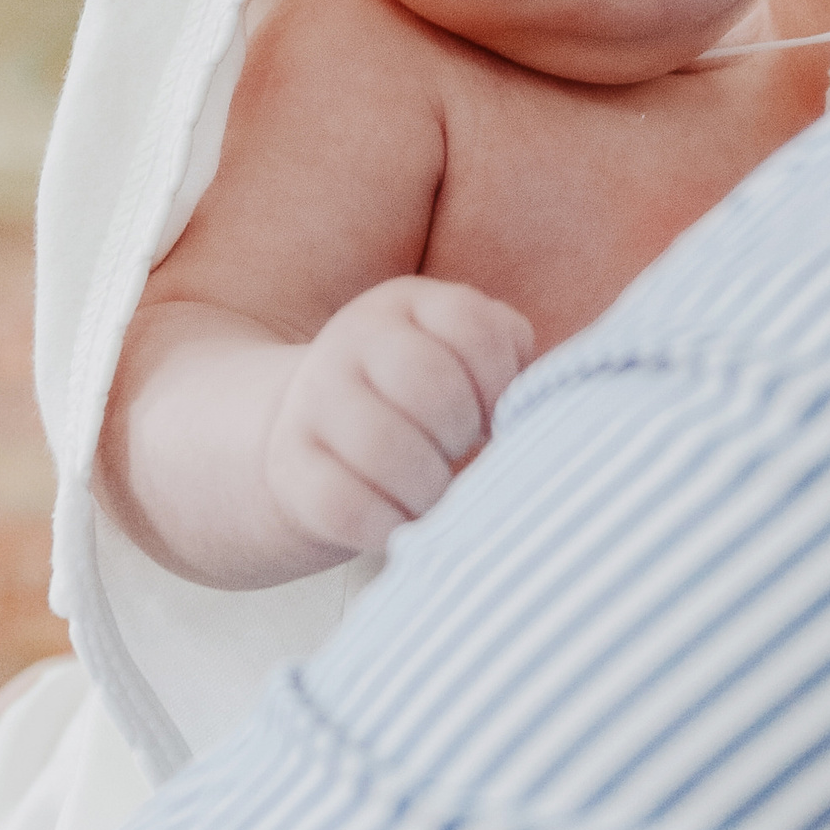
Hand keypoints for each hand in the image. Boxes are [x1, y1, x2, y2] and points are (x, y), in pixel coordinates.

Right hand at [264, 277, 533, 560]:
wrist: (303, 438)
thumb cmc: (414, 407)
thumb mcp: (457, 359)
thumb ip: (506, 360)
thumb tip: (542, 402)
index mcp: (406, 304)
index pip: (474, 327)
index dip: (500, 382)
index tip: (493, 415)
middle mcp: (352, 340)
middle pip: (430, 384)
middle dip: (460, 432)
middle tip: (457, 451)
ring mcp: (312, 401)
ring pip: (385, 446)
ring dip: (428, 487)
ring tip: (433, 494)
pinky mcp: (287, 467)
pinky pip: (347, 506)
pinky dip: (388, 525)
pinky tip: (398, 521)